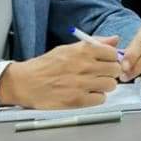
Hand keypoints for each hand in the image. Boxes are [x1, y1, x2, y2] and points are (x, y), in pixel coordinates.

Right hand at [0, 39, 119, 108]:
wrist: (25, 82)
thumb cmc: (45, 65)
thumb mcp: (68, 48)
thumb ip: (94, 43)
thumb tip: (114, 40)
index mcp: (82, 51)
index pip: (113, 53)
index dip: (112, 58)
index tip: (107, 61)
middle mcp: (84, 66)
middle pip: (115, 69)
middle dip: (110, 72)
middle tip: (101, 74)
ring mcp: (81, 84)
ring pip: (110, 85)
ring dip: (104, 85)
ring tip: (94, 84)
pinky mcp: (77, 100)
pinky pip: (100, 99)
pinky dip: (96, 97)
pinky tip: (87, 94)